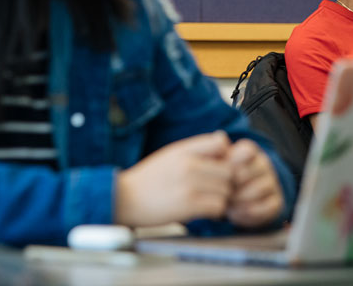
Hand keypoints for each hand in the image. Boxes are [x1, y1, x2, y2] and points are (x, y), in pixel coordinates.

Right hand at [115, 131, 232, 226]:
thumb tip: (224, 141)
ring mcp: (189, 185)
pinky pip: (217, 206)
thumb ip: (196, 148)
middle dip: (226, 180)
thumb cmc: (149, 177)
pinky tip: (203, 209)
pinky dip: (215, 210)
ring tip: (207, 199)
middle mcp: (188, 164)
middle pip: (228, 169)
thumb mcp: (171, 154)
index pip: (220, 142)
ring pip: (225, 189)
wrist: (124, 198)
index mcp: (184, 149)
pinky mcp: (188, 205)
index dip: (225, 154)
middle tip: (215, 187)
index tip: (218, 164)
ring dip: (220, 197)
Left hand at [226, 139, 283, 228]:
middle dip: (231, 185)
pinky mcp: (276, 202)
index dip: (232, 162)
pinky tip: (236, 213)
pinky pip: (263, 208)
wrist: (235, 200)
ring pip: (256, 191)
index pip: (246, 150)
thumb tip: (219, 137)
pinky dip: (247, 213)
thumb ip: (216, 151)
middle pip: (248, 173)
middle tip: (221, 192)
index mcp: (249, 151)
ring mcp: (271, 183)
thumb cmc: (222, 178)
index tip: (222, 172)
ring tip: (227, 203)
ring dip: (238, 201)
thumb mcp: (217, 164)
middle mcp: (263, 164)